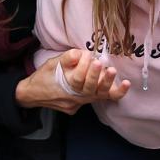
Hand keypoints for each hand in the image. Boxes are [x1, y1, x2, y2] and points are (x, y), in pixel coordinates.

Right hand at [15, 49, 129, 113]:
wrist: (33, 95)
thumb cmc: (43, 76)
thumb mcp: (51, 63)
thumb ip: (67, 58)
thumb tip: (82, 53)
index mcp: (63, 85)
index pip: (77, 78)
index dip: (84, 66)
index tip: (87, 55)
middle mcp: (73, 97)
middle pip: (88, 89)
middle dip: (96, 76)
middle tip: (102, 64)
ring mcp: (79, 104)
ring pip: (97, 96)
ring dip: (107, 84)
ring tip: (113, 71)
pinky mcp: (83, 106)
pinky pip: (100, 99)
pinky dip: (114, 92)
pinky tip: (125, 85)